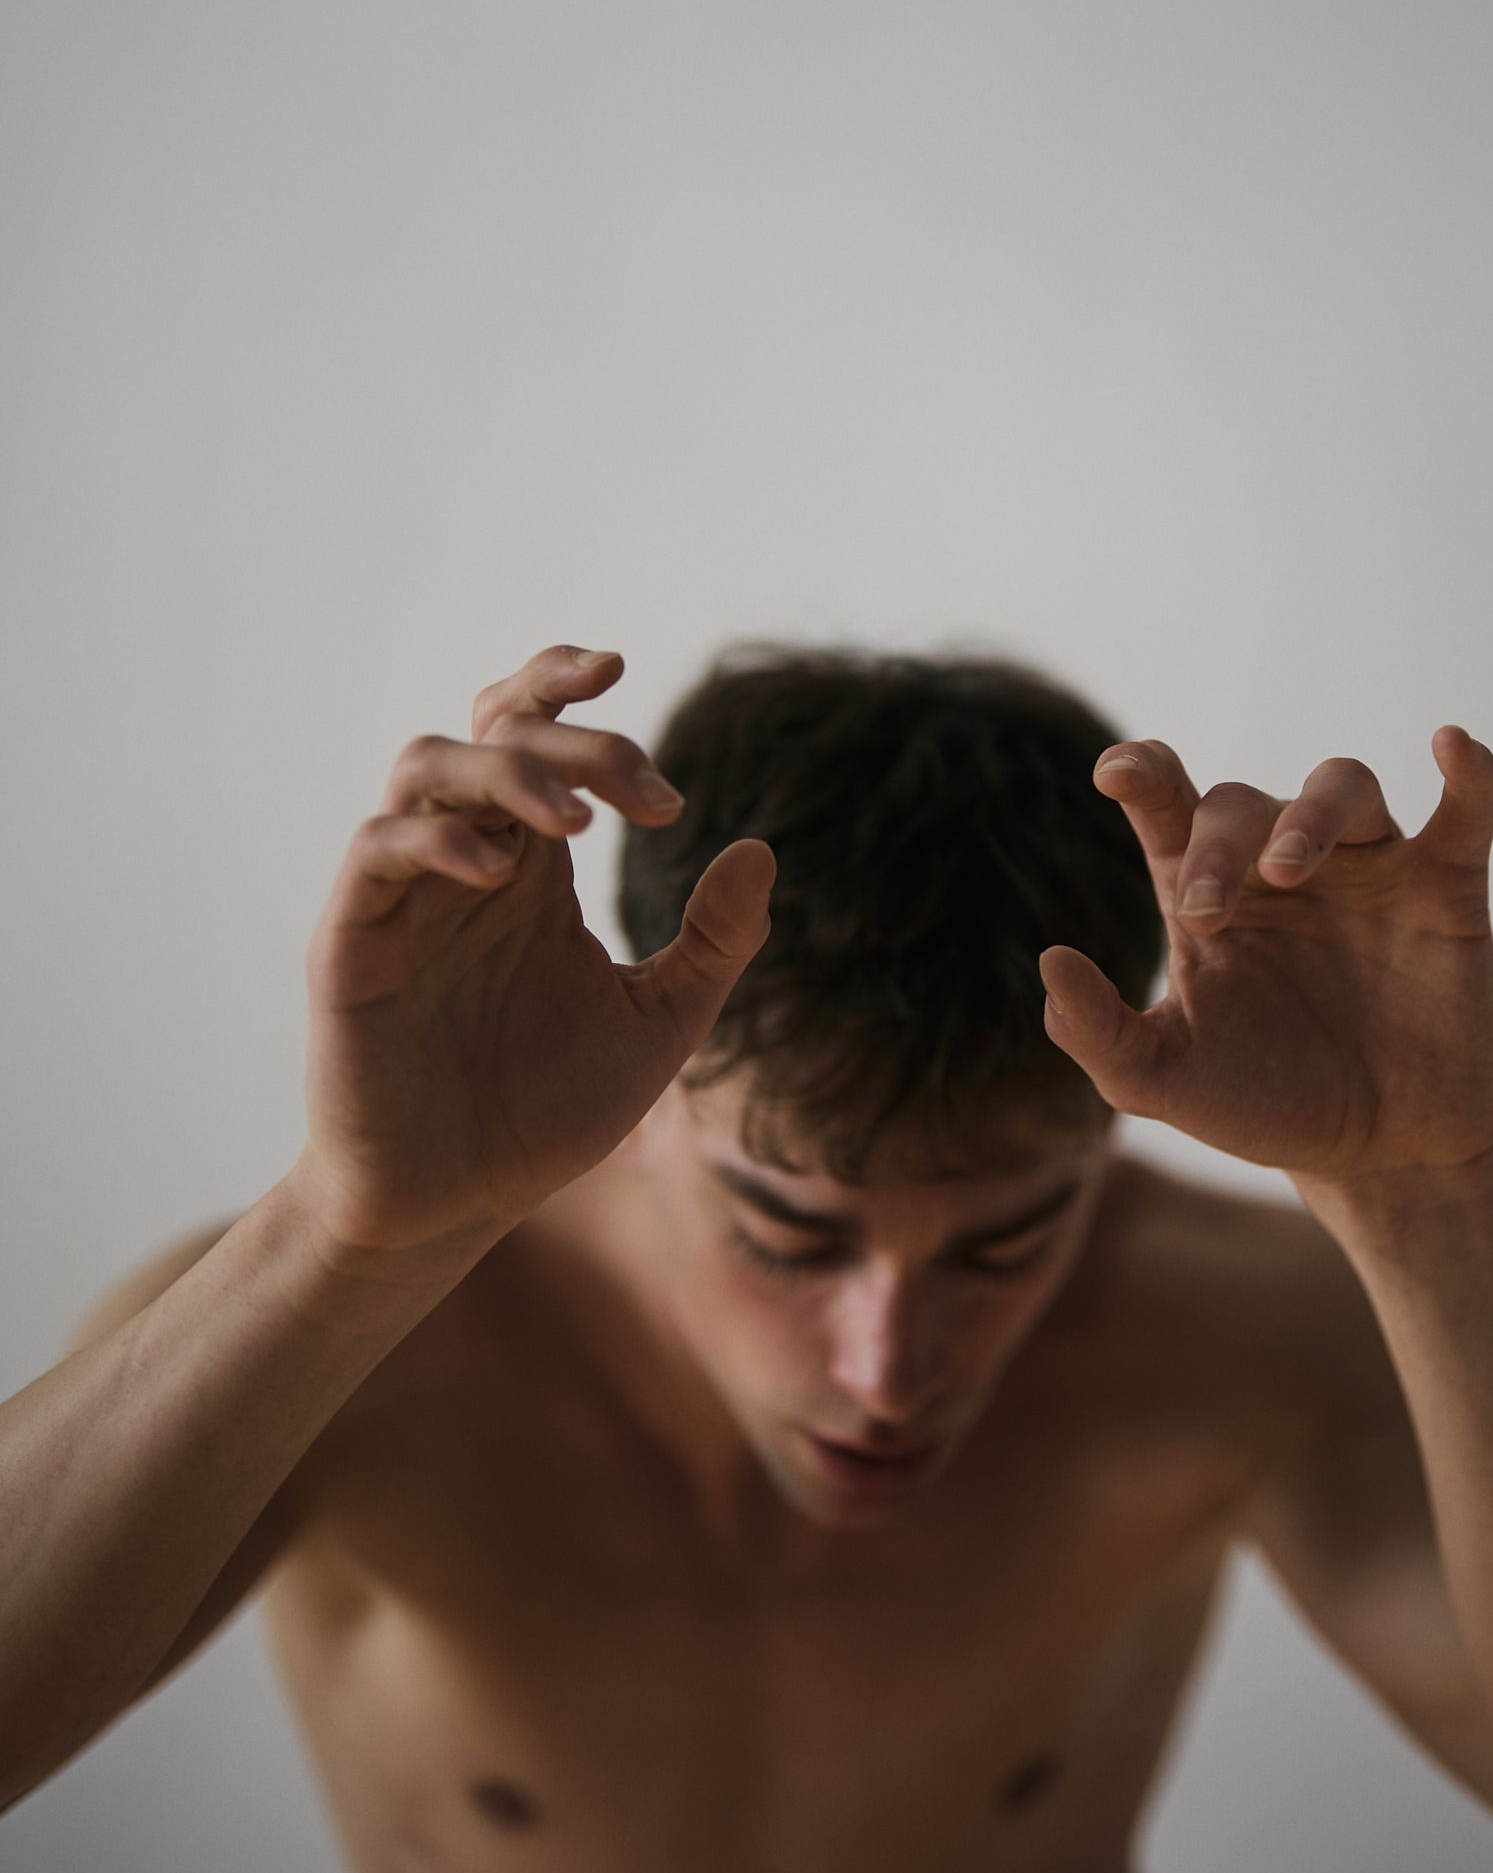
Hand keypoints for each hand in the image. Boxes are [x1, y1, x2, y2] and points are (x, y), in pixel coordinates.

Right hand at [294, 644, 773, 1255]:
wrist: (458, 1204)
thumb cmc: (547, 1112)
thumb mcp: (660, 1024)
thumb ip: (714, 942)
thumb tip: (760, 849)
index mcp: (532, 864)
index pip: (533, 731)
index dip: (563, 683)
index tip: (622, 668)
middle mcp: (467, 862)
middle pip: (496, 732)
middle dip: (575, 740)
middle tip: (648, 795)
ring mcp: (405, 896)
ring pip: (425, 767)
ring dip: (505, 772)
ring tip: (578, 825)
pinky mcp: (353, 943)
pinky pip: (376, 851)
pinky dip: (433, 839)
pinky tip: (497, 873)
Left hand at [1038, 728, 1492, 1184]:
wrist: (1380, 1156)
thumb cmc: (1265, 1104)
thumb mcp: (1165, 1082)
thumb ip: (1099, 1032)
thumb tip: (1049, 962)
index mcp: (1208, 894)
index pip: (1168, 807)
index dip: (1143, 773)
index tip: (1117, 772)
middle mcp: (1284, 865)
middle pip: (1244, 804)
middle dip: (1219, 845)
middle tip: (1208, 911)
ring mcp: (1369, 870)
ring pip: (1342, 785)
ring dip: (1312, 813)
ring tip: (1288, 868)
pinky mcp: (1447, 890)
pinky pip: (1465, 811)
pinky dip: (1468, 774)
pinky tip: (1455, 749)